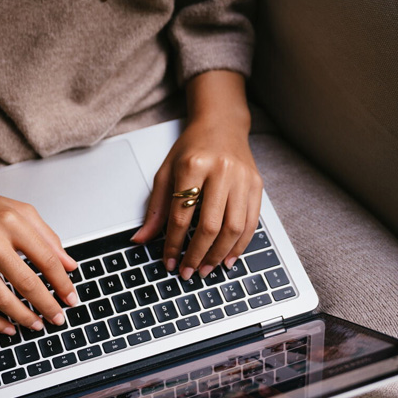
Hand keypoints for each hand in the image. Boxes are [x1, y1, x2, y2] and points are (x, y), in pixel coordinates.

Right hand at [0, 179, 77, 334]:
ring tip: (36, 324)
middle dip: (46, 305)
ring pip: (0, 298)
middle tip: (57, 318)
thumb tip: (69, 265)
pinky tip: (7, 327)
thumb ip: (47, 237)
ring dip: (23, 317)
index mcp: (10, 222)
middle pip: (25, 282)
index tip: (70, 297)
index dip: (62, 283)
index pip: (45, 259)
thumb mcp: (20, 212)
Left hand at [132, 72, 262, 279]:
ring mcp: (242, 179)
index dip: (174, 243)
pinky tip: (228, 258)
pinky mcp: (256, 185)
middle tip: (189, 272)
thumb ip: (155, 209)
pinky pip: (251, 223)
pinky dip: (240, 245)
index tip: (170, 261)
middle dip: (197, 254)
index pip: (182, 215)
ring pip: (234, 228)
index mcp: (193, 166)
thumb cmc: (192, 149)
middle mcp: (221, 172)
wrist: (221, 125)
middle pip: (210, 225)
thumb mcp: (166, 172)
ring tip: (206, 269)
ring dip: (219, 254)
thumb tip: (141, 239)